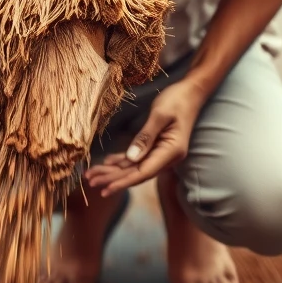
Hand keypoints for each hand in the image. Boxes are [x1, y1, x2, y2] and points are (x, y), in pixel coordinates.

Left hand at [84, 81, 203, 196]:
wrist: (191, 92)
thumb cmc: (178, 100)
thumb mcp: (160, 115)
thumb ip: (145, 137)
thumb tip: (131, 159)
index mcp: (171, 152)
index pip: (143, 172)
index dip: (123, 182)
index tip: (105, 189)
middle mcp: (167, 157)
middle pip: (136, 172)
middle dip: (112, 178)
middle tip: (90, 181)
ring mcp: (162, 152)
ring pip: (134, 166)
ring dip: (114, 170)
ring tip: (92, 175)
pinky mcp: (157, 146)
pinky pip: (137, 157)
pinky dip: (122, 160)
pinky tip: (107, 162)